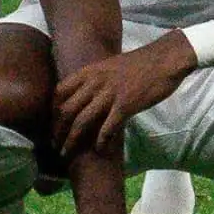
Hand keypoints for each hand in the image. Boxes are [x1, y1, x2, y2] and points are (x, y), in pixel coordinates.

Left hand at [53, 37, 193, 156]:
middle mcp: (94, 83)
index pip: (59, 92)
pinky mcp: (125, 105)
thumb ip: (94, 79)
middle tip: (53, 144)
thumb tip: (85, 94)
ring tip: (65, 153)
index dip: (51, 110)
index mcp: (88, 72)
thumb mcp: (108, 66)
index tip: (50, 124)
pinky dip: (101, 141)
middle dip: (57, 130)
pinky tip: (98, 150)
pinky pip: (107, 127)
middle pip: (66, 110)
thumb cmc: (138, 63)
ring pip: (82, 121)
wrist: (163, 60)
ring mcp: (109, 94)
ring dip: (71, 140)